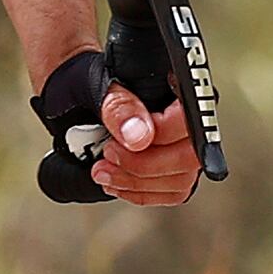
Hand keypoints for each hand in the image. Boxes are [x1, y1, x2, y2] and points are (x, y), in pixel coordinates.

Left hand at [92, 85, 201, 206]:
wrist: (80, 93)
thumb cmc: (92, 81)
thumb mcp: (94, 84)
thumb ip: (118, 106)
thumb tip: (140, 135)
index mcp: (179, 87)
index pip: (190, 121)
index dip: (156, 138)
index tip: (117, 142)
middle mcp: (192, 117)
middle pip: (190, 157)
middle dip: (142, 166)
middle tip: (106, 157)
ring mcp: (187, 144)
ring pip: (181, 179)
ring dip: (137, 183)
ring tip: (103, 172)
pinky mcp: (178, 167)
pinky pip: (173, 192)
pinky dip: (141, 193)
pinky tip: (117, 183)